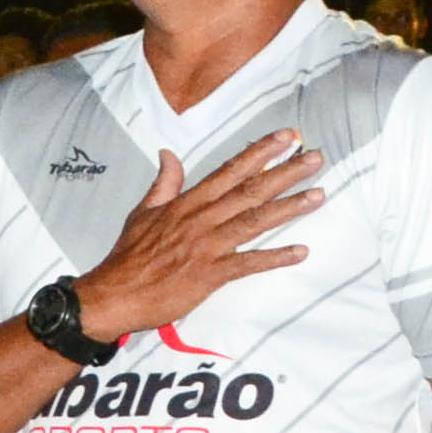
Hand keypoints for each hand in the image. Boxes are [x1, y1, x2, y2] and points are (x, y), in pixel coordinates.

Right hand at [74, 137, 319, 346]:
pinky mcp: (209, 275)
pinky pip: (248, 264)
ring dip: (288, 208)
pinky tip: (300, 251)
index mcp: (186, 204)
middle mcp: (200, 220)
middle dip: (285, 172)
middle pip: (249, 190)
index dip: (259, 153)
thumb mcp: (142, 212)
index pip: (228, 171)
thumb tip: (169, 154)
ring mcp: (206, 247)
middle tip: (316, 158)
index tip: (285, 137)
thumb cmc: (128, 257)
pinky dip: (274, 257)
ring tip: (318, 195)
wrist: (113, 295)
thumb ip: (164, 184)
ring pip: (253, 221)